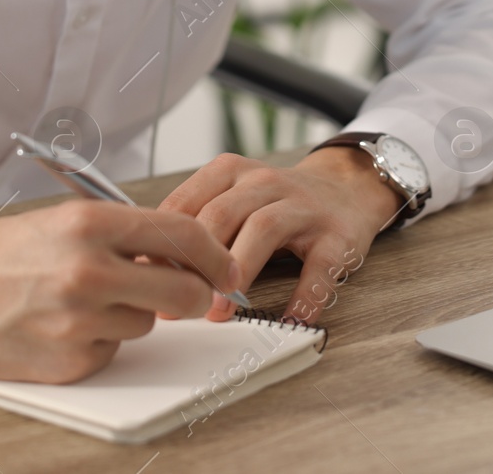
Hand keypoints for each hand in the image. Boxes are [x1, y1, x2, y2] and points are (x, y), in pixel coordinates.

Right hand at [0, 200, 240, 382]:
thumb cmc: (3, 255)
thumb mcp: (65, 222)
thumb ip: (126, 234)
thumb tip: (187, 255)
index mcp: (90, 224)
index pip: (183, 235)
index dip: (214, 254)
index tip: (225, 267)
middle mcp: (88, 271)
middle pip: (182, 291)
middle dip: (190, 294)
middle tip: (178, 291)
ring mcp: (79, 320)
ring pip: (148, 323)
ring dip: (133, 314)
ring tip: (87, 299)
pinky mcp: (71, 360)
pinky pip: (115, 350)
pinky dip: (102, 340)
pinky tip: (66, 325)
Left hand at [160, 149, 404, 325]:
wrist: (347, 187)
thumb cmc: (277, 204)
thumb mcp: (232, 198)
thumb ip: (196, 223)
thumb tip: (144, 265)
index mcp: (231, 173)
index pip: (187, 203)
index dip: (164, 243)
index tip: (146, 276)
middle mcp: (265, 182)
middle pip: (221, 214)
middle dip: (195, 261)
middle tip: (177, 301)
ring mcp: (303, 206)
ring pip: (264, 229)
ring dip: (238, 271)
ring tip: (219, 310)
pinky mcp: (337, 234)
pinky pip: (320, 266)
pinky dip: (305, 295)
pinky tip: (290, 319)